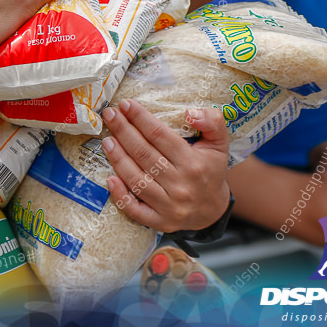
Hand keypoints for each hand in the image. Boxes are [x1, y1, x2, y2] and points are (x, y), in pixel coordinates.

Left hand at [101, 99, 229, 231]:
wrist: (213, 210)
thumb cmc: (210, 171)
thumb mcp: (219, 144)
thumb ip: (213, 122)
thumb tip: (190, 113)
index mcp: (193, 163)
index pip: (160, 136)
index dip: (141, 118)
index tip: (126, 104)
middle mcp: (181, 185)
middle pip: (144, 154)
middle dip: (123, 131)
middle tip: (110, 115)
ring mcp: (169, 206)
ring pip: (136, 179)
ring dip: (118, 158)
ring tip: (107, 140)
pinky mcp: (160, 221)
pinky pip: (135, 210)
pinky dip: (120, 195)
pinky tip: (109, 178)